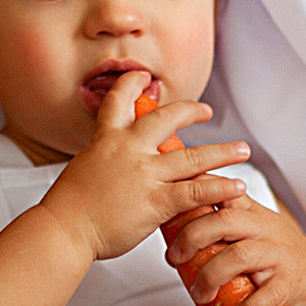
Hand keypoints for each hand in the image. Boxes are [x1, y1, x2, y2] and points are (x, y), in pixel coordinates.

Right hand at [37, 71, 251, 260]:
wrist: (63, 229)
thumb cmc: (67, 208)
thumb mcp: (82, 170)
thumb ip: (104, 162)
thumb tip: (113, 167)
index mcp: (106, 140)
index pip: (119, 101)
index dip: (132, 84)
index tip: (143, 77)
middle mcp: (128, 150)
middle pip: (166, 119)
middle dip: (190, 111)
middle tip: (206, 110)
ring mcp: (144, 174)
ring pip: (193, 158)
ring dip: (222, 152)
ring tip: (242, 149)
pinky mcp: (155, 201)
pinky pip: (196, 192)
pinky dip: (220, 188)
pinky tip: (237, 187)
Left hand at [164, 191, 305, 305]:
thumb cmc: (276, 257)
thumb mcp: (251, 231)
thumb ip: (218, 225)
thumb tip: (170, 229)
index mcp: (251, 213)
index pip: (221, 191)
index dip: (194, 193)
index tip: (168, 206)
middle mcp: (265, 229)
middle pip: (223, 221)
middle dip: (191, 238)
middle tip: (174, 258)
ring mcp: (279, 255)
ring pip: (239, 256)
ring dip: (211, 277)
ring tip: (200, 295)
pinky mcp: (290, 284)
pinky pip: (265, 295)